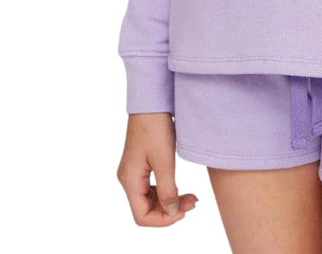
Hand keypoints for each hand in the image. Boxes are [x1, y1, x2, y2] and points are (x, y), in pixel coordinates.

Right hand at [117, 112, 198, 226]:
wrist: (151, 101)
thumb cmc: (155, 127)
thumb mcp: (165, 160)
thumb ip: (168, 189)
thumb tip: (173, 212)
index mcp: (130, 180)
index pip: (142, 216)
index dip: (163, 220)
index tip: (184, 213)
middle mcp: (128, 179)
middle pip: (146, 210)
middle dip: (170, 211)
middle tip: (193, 203)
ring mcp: (133, 172)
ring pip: (150, 200)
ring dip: (170, 202)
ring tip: (191, 197)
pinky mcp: (140, 166)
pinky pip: (152, 188)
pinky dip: (166, 192)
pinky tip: (180, 190)